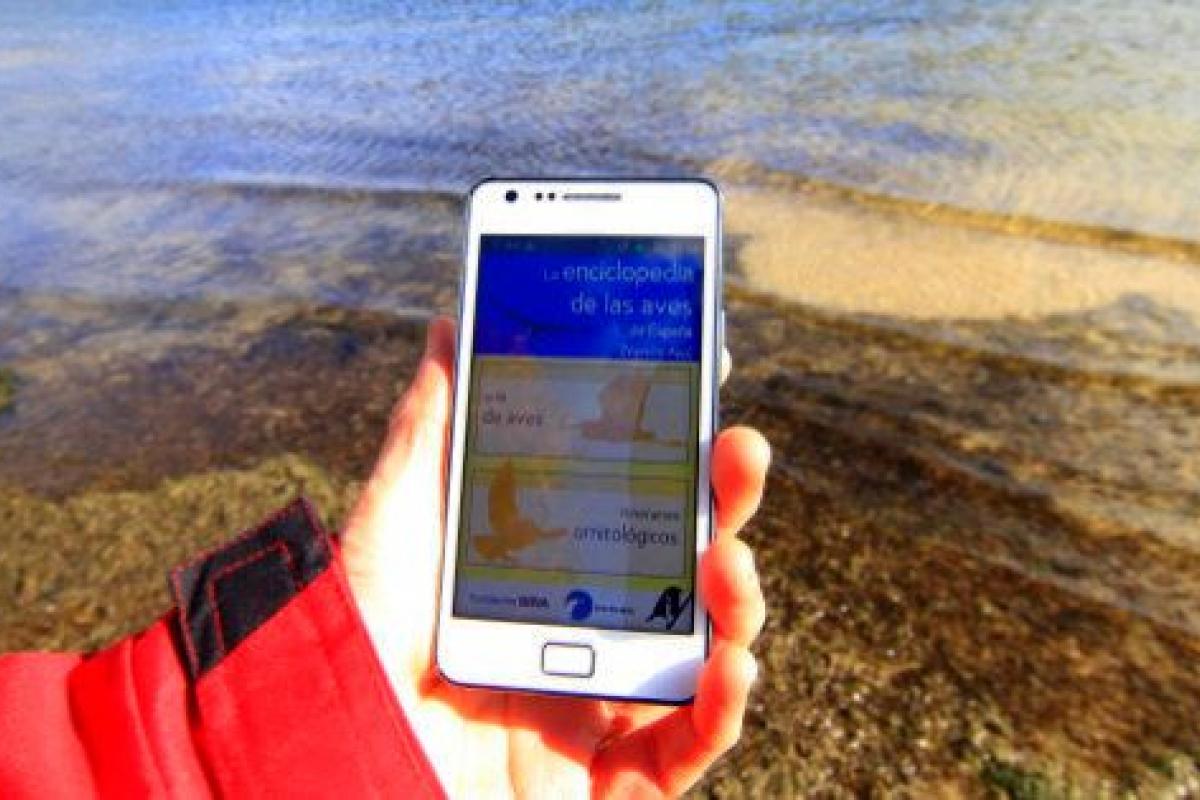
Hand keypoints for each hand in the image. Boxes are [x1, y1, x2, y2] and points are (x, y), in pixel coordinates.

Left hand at [342, 317, 768, 798]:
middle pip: (680, 562)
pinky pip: (689, 745)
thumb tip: (450, 327)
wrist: (330, 766)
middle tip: (738, 448)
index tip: (696, 380)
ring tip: (725, 557)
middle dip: (722, 503)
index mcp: (542, 570)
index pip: (629, 500)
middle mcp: (582, 631)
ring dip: (736, 596)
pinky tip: (728, 660)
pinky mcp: (610, 778)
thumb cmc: (355, 649)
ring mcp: (600, 706)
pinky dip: (722, 706)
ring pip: (703, 646)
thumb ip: (429, 431)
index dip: (672, 446)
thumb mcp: (392, 526)